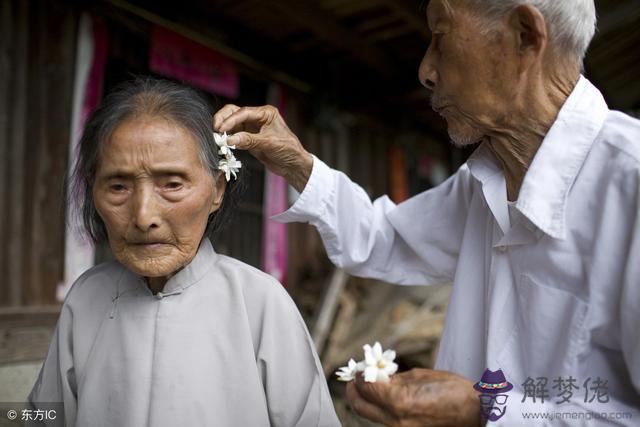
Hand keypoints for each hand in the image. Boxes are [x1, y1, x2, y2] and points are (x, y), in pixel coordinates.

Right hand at [213, 104, 312, 191]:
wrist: (293, 165)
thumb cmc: (288, 151)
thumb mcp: (269, 144)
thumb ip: (249, 140)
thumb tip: (229, 139)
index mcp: (266, 113)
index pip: (243, 112)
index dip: (231, 120)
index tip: (221, 129)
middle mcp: (258, 117)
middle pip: (234, 112)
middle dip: (223, 119)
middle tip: (215, 130)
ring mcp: (252, 127)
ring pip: (232, 123)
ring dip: (223, 128)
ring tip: (217, 137)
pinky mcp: (248, 137)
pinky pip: (234, 134)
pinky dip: (227, 137)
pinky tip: (223, 143)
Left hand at [346, 368, 481, 426]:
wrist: (474, 413)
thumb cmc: (453, 390)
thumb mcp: (420, 376)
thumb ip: (394, 378)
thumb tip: (377, 376)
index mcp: (399, 401)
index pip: (366, 387)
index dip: (360, 375)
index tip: (360, 367)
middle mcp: (395, 420)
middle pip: (361, 406)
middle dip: (354, 390)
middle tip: (356, 378)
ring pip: (371, 414)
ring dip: (366, 399)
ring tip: (370, 385)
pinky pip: (385, 419)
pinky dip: (380, 407)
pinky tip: (386, 396)